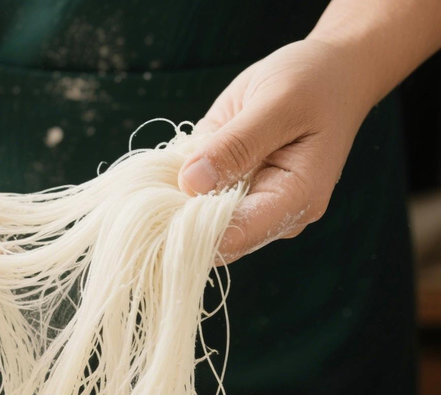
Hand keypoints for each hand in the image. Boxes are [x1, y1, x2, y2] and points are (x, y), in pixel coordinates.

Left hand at [178, 40, 373, 262]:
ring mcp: (254, 206)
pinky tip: (167, 168)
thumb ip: (235, 145)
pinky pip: (196, 199)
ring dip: (173, 203)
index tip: (158, 208)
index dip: (192, 230)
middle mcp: (275, 214)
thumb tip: (191, 183)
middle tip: (147, 190)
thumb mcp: (275, 104)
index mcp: (294, 199)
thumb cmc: (313, 83)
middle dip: (178, 219)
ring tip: (158, 174)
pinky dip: (176, 186)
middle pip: (214, 239)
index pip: (235, 237)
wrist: (330, 72)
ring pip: (200, 224)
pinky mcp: (235, 191)